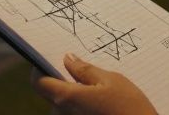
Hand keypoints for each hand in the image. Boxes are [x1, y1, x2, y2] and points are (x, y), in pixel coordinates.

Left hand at [31, 53, 156, 114]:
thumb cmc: (130, 108)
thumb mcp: (111, 81)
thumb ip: (85, 70)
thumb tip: (68, 59)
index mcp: (67, 98)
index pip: (38, 82)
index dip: (40, 69)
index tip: (49, 59)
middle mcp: (63, 114)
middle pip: (51, 94)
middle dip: (64, 82)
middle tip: (84, 72)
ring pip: (63, 106)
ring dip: (75, 96)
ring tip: (99, 90)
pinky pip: (74, 114)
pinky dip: (82, 107)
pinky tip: (102, 104)